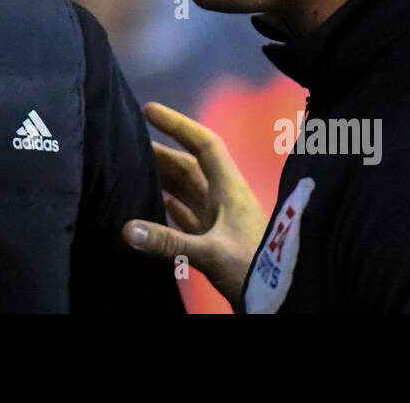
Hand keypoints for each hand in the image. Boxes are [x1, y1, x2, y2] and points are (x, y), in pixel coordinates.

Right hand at [122, 101, 269, 306]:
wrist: (282, 300)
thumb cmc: (253, 267)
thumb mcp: (211, 253)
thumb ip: (169, 241)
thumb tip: (126, 229)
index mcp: (230, 188)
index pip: (203, 144)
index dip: (178, 124)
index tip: (148, 109)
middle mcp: (225, 198)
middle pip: (190, 166)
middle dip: (162, 153)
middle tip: (128, 143)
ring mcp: (221, 221)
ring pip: (188, 190)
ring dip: (164, 179)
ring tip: (134, 169)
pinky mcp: (217, 242)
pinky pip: (189, 216)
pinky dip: (172, 207)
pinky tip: (157, 206)